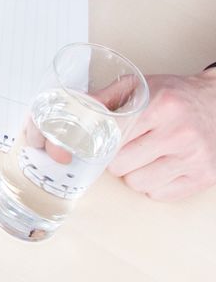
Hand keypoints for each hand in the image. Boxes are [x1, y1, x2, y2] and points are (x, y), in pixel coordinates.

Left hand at [107, 69, 215, 200]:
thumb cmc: (175, 96)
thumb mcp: (142, 86)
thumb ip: (107, 97)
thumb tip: (78, 107)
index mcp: (162, 106)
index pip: (113, 135)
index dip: (101, 140)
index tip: (100, 140)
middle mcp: (180, 134)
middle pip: (120, 164)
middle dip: (115, 158)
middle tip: (123, 148)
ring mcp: (194, 158)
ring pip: (138, 183)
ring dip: (134, 173)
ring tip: (143, 158)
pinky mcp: (204, 177)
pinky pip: (160, 195)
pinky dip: (154, 185)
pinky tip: (159, 167)